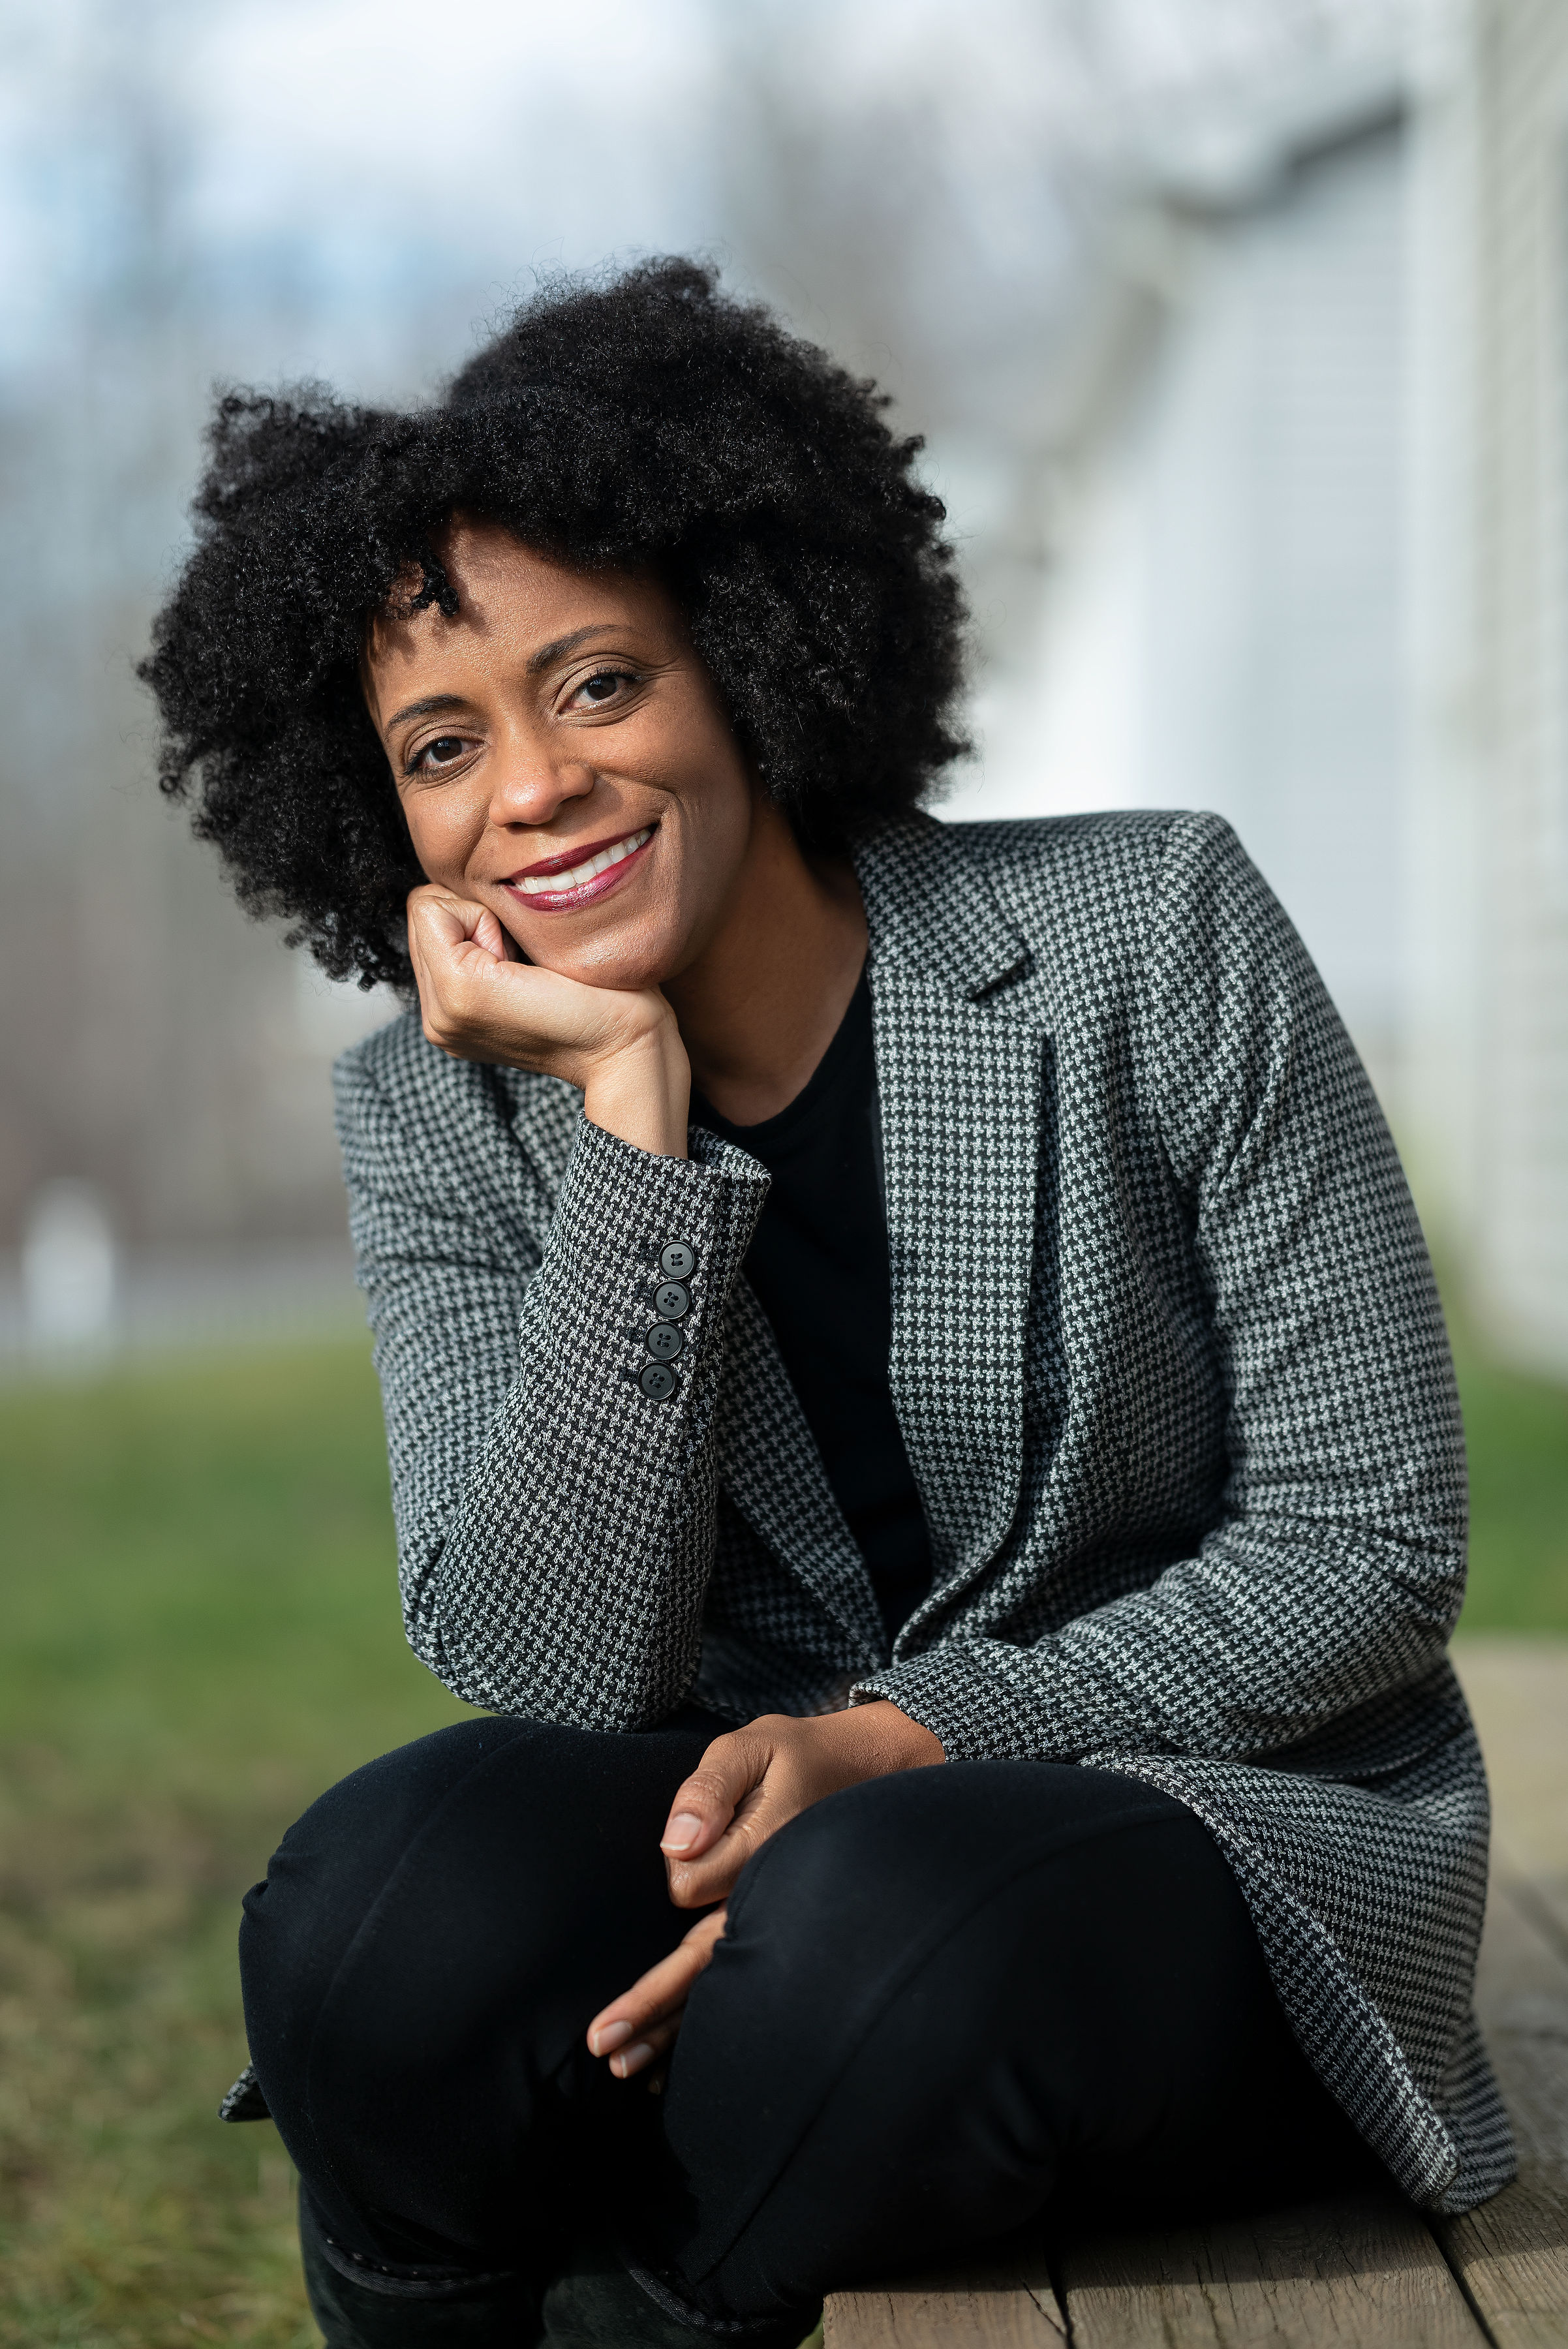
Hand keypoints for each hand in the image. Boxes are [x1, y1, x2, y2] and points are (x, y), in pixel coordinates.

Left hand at [406, 883, 689, 1155]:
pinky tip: (515, 980)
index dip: (479, 912)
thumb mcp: (537, 941)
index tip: (514, 950)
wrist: (625, 1050)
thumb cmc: (599, 995)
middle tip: (516, 958)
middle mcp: (435, 1016)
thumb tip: (458, 896)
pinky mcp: (458, 1029)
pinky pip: (447, 964)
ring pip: (435, 937)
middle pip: (424, 920)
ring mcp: (446, 1027)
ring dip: (477, 940)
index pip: (427, 904)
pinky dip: (480, 959)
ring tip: (518, 970)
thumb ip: (479, 913)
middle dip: (472, 924)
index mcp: (448, 996)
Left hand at [584, 1705, 942, 2082]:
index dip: (670, 1904)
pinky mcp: (772, 1929)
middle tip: (602, 2049)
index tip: (645, 1930)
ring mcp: (775, 1924)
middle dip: (654, 2015)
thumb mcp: (752, 1747)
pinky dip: (701, 2023)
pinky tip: (672, 2058)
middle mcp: (769, 1903)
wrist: (862, 1769)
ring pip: (720, 1986)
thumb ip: (710, 1790)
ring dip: (672, 2032)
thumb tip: (675, 1845)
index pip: (692, 1894)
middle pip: (704, 1968)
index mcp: (761, 1858)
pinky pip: (737, 1982)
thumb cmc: (793, 1755)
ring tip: (626, 2070)